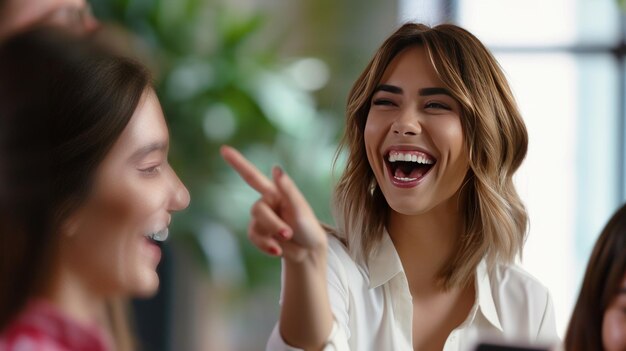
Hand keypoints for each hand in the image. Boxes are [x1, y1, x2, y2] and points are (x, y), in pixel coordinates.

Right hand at [220, 145, 327, 261]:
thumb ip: (288, 189)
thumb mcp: (301, 208)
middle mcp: (266, 203)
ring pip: (255, 226)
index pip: (252, 176)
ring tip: (288, 239)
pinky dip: (266, 245)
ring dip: (272, 236)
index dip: (237, 163)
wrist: (308, 251)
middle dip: (273, 224)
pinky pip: (254, 238)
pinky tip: (277, 250)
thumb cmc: (308, 226)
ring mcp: (261, 219)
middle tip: (288, 233)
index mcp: (275, 192)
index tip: (223, 149)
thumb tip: (276, 168)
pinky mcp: (258, 234)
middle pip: (257, 210)